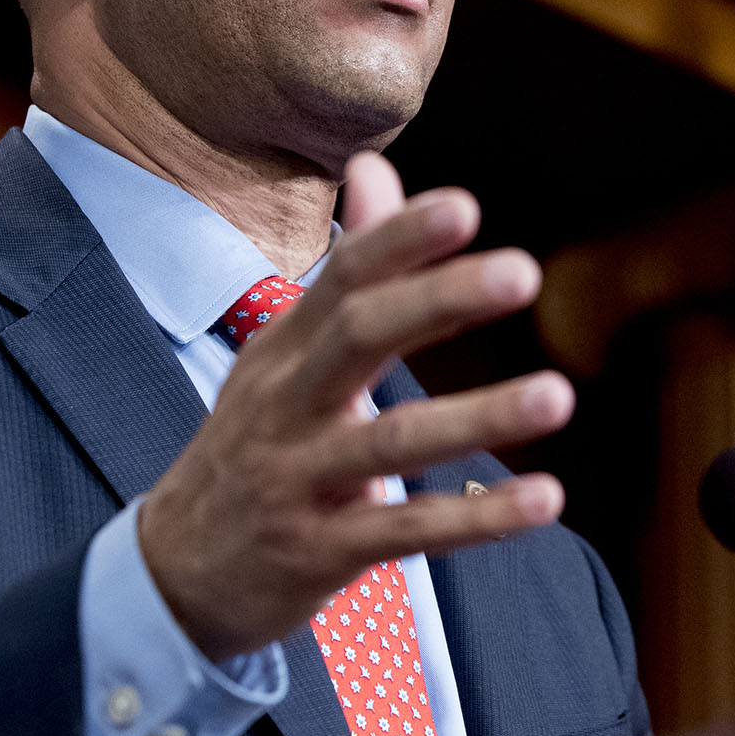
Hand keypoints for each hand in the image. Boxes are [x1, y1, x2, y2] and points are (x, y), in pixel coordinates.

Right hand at [135, 152, 572, 661]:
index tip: (465, 206)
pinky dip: (477, 516)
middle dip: (438, 299)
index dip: (399, 239)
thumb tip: (376, 163)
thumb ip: (347, 270)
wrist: (176, 572)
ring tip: (558, 394)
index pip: (341, 278)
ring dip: (478, 416)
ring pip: (392, 443)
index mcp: (284, 349)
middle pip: (358, 337)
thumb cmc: (256, 445)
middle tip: (523, 270)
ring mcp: (298, 479)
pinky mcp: (318, 552)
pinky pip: (406, 532)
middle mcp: (286, 404)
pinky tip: (546, 497)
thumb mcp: (284, 356)